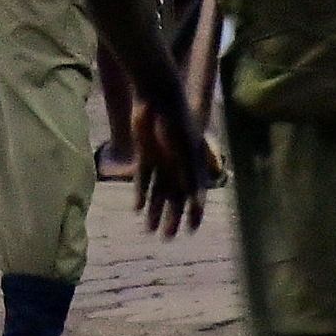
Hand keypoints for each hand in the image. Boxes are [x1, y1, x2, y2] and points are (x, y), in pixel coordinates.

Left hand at [134, 95, 211, 238]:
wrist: (156, 97)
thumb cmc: (176, 123)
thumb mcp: (186, 152)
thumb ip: (191, 177)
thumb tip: (197, 203)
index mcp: (192, 164)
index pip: (195, 194)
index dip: (195, 213)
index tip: (191, 231)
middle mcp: (178, 164)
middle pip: (175, 197)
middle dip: (172, 217)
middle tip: (167, 238)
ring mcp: (161, 160)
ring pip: (158, 191)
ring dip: (155, 210)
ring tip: (149, 230)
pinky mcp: (145, 154)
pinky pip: (143, 179)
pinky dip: (141, 194)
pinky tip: (137, 209)